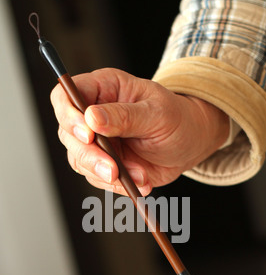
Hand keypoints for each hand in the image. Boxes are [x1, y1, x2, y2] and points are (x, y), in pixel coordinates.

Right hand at [50, 68, 228, 195]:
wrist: (190, 144)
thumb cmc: (177, 118)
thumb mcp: (157, 113)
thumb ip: (125, 116)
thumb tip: (91, 118)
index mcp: (103, 88)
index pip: (65, 96)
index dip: (68, 115)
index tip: (88, 135)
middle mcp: (92, 114)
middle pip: (68, 133)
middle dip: (89, 155)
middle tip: (113, 169)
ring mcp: (96, 141)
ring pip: (78, 160)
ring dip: (105, 174)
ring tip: (138, 176)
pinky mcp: (103, 164)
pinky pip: (97, 178)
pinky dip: (117, 185)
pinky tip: (141, 182)